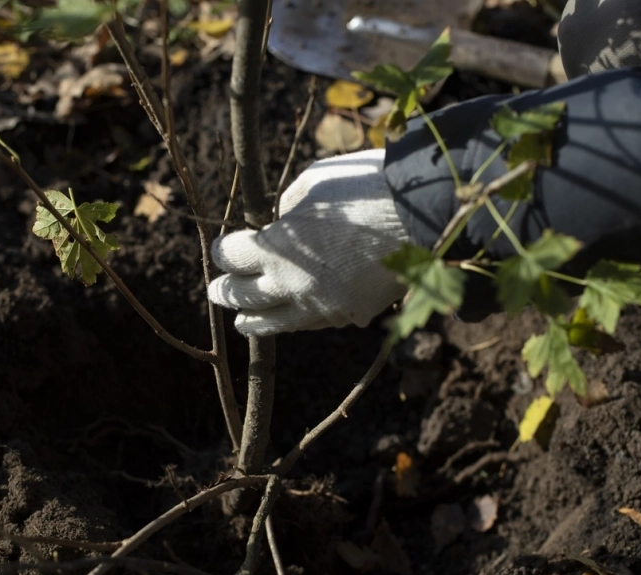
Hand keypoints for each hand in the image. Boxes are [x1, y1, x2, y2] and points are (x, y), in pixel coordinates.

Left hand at [207, 149, 410, 335]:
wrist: (423, 217)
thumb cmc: (364, 188)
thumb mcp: (313, 184)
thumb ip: (286, 207)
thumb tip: (278, 223)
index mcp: (274, 247)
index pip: (230, 256)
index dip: (223, 250)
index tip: (221, 248)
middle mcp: (290, 284)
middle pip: (242, 296)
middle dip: (225, 291)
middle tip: (217, 289)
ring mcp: (320, 306)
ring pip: (274, 324)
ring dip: (252, 321)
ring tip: (242, 322)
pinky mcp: (348, 316)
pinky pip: (313, 323)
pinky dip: (297, 320)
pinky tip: (291, 317)